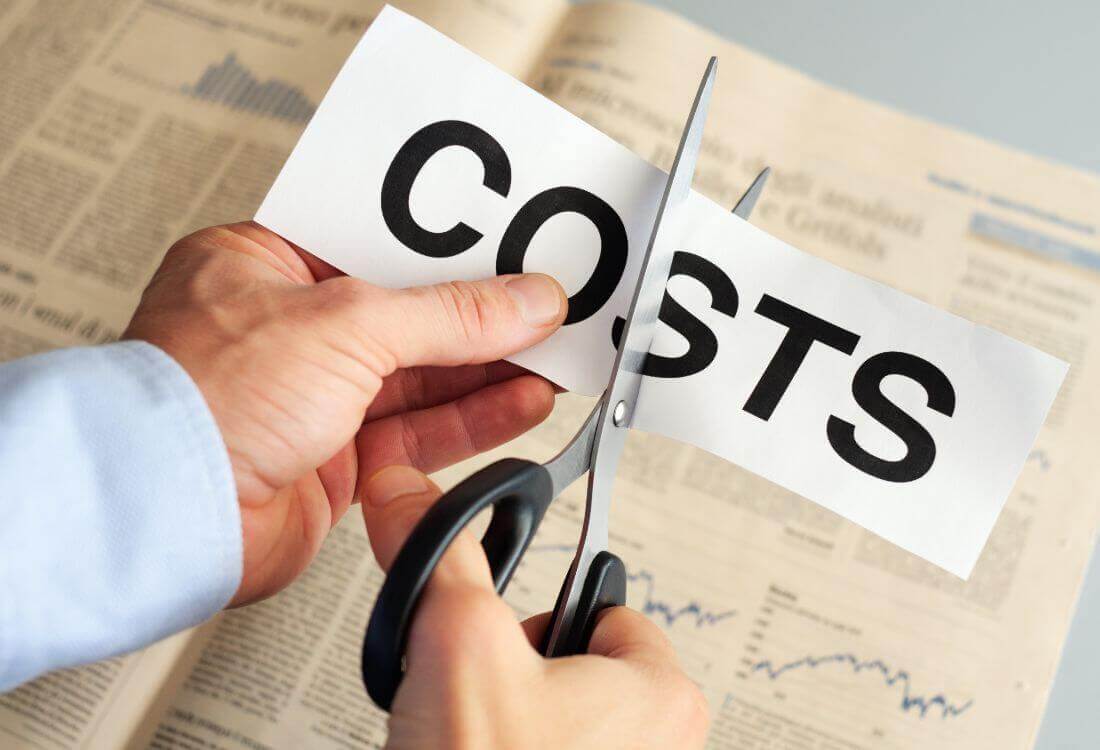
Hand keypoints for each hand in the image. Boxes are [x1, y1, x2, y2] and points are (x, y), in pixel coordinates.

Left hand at [124, 222, 566, 604]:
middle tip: (547, 309)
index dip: (447, 250)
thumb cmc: (202, 401)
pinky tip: (519, 403)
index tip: (507, 251)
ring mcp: (308, 400)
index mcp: (262, 268)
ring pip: (418, 380)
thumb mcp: (347, 324)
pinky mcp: (331, 462)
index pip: (375, 245)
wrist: (165, 512)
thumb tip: (525, 302)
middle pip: (406, 315)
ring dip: (488, 370)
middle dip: (481, 317)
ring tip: (555, 357)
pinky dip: (470, 420)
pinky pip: (416, 434)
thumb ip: (449, 316)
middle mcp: (284, 333)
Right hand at [362, 464, 709, 748]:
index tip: (511, 634)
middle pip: (578, 665)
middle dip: (520, 676)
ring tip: (474, 743)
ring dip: (507, 723)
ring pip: (557, 720)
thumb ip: (438, 558)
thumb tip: (410, 497)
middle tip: (485, 703)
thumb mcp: (456, 646)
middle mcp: (662, 746)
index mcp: (662, 694)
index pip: (607, 606)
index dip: (543, 614)